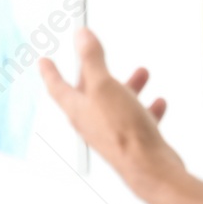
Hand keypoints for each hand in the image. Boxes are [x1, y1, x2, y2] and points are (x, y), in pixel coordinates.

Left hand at [38, 27, 181, 197]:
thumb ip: (92, 60)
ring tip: (142, 72)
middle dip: (95, 72)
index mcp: (77, 109)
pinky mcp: (133, 143)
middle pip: (89, 92)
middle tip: (95, 58)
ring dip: (128, 87)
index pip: (57, 86)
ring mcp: (112, 133)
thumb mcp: (104, 86)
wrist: (149, 168)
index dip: (50, 71)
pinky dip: (148, 108)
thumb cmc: (123, 130)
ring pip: (117, 104)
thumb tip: (80, 35)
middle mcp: (91, 122)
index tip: (43, 61)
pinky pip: (139, 120)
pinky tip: (159, 101)